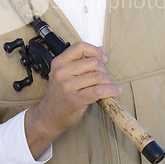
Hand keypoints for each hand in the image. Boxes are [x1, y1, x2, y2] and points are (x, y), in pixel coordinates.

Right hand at [25, 41, 121, 158]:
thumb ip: (83, 61)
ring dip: (109, 81)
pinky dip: (110, 90)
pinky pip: (98, 91)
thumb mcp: (66, 74)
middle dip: (105, 70)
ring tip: (111, 86)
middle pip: (93, 62)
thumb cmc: (60, 94)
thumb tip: (102, 50)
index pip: (80, 47)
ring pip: (98, 76)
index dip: (95, 51)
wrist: (48, 116)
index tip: (103, 59)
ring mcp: (67, 86)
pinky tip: (115, 92)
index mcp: (59, 62)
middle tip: (107, 78)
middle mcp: (61, 72)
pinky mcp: (75, 100)